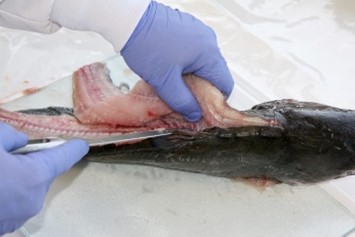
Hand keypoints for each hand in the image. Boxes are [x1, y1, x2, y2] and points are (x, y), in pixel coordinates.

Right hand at [0, 123, 87, 234]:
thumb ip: (10, 136)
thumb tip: (19, 142)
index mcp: (34, 177)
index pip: (63, 157)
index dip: (73, 148)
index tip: (82, 145)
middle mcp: (32, 200)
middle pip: (41, 172)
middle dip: (29, 160)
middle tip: (8, 153)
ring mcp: (16, 218)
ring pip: (24, 187)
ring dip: (14, 176)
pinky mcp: (1, 227)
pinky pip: (10, 201)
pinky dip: (4, 190)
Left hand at [121, 1, 233, 121]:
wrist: (129, 20)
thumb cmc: (146, 46)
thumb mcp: (165, 82)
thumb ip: (182, 102)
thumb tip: (194, 114)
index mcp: (209, 53)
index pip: (225, 83)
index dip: (215, 100)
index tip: (200, 107)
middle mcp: (208, 40)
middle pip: (215, 73)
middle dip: (201, 88)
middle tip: (184, 97)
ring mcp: (198, 31)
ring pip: (203, 62)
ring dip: (193, 75)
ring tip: (173, 81)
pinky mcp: (188, 27)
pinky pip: (194, 51)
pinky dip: (186, 62)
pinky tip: (170, 66)